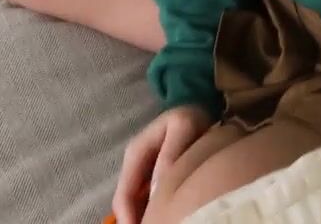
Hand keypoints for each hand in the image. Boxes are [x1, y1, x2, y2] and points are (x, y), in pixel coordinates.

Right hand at [112, 104, 212, 223]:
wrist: (194, 108)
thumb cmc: (189, 118)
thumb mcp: (183, 127)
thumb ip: (171, 154)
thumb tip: (157, 188)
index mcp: (135, 153)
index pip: (125, 193)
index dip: (129, 217)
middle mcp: (133, 163)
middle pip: (127, 201)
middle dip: (133, 220)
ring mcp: (140, 170)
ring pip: (135, 202)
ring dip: (142, 216)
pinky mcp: (150, 174)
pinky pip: (145, 198)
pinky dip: (150, 210)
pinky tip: (162, 216)